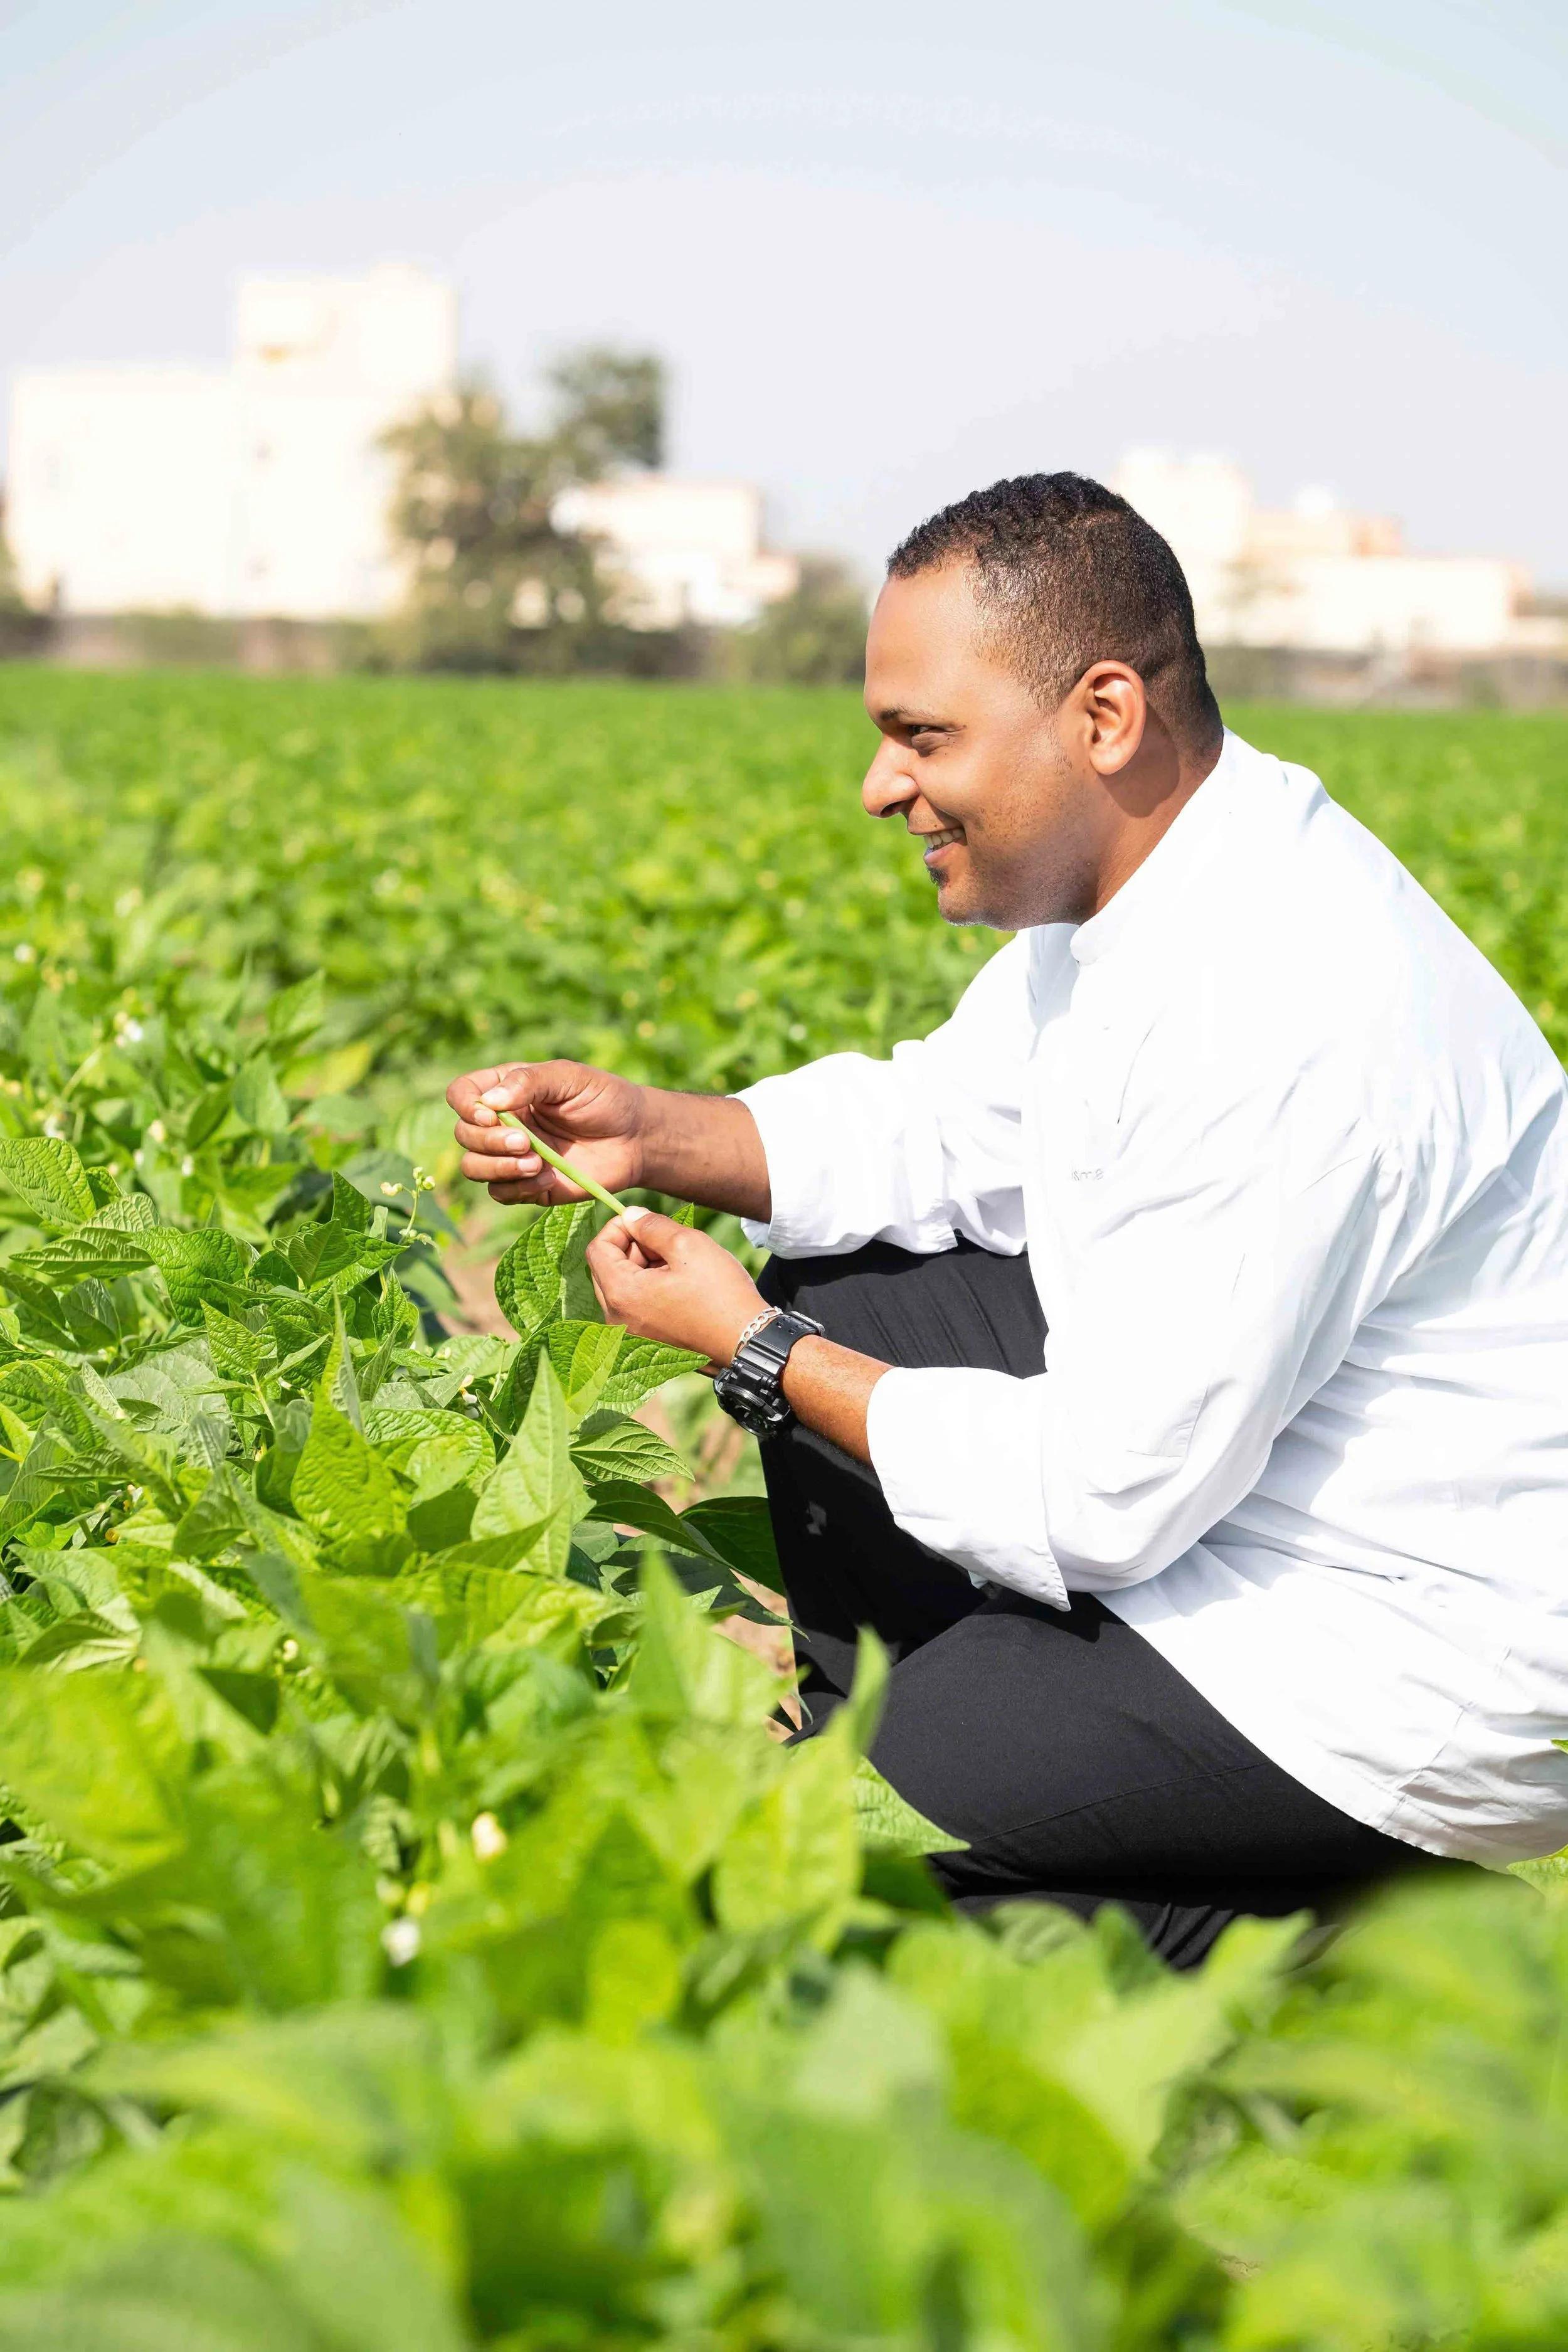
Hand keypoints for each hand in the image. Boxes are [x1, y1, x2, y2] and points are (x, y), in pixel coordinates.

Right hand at [448, 1059, 645, 1206]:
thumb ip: (530, 1082)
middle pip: (464, 1135)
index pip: (462, 1093)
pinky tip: (547, 1179)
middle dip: (488, 1142)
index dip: (465, 1106)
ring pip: (474, 1167)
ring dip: (498, 1167)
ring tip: (535, 1163)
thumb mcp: (570, 1078)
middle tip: (525, 1142)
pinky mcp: (527, 1185)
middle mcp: (502, 1123)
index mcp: (507, 1090)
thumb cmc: (605, 1100)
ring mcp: (512, 1156)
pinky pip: (500, 1193)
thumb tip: (490, 1101)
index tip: (489, 1115)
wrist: (636, 1138)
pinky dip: (517, 1188)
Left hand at [586, 1209, 766, 1368]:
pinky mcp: (645, 1344)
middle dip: (631, 1248)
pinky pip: (634, 1307)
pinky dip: (649, 1290)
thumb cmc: (721, 1295)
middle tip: (667, 1244)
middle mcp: (617, 1320)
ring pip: (622, 1287)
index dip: (618, 1227)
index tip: (645, 1222)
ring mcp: (630, 1336)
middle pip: (606, 1269)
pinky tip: (679, 1287)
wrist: (747, 1343)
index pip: (597, 1249)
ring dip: (642, 1268)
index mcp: (622, 1295)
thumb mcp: (688, 1245)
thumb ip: (652, 1225)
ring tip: (678, 1266)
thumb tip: (631, 1216)